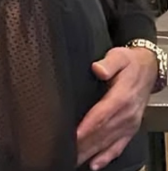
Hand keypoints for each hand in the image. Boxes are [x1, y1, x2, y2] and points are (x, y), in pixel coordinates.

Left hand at [77, 46, 156, 169]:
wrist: (148, 69)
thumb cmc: (129, 62)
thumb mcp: (119, 56)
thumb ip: (108, 63)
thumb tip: (98, 69)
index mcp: (121, 97)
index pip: (101, 115)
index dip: (87, 127)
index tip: (74, 136)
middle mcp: (127, 114)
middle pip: (103, 133)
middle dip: (85, 144)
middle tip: (67, 153)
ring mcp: (130, 123)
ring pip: (108, 142)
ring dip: (92, 152)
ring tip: (75, 160)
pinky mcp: (131, 128)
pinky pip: (119, 146)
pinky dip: (107, 156)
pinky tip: (95, 164)